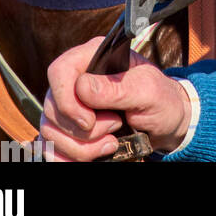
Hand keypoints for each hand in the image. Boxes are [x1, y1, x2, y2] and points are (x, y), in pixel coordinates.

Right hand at [41, 35, 192, 160]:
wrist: (164, 123)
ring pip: (50, 131)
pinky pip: (52, 149)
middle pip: (53, 108)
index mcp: (95, 57)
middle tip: (115, 127)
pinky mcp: (68, 130)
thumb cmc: (159, 99)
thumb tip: (82, 87)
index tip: (90, 121)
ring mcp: (69, 106)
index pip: (59, 71)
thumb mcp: (148, 91)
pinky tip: (96, 154)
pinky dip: (70, 158)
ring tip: (111, 143)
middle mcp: (77, 79)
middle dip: (84, 130)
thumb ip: (118, 88)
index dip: (67, 100)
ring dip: (81, 147)